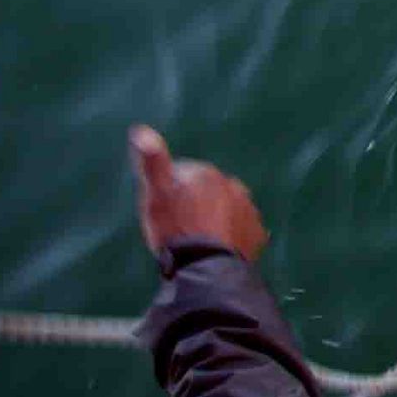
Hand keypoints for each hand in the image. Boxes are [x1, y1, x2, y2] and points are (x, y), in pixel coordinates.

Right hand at [129, 126, 266, 261]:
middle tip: (179, 228)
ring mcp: (248, 210)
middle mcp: (233, 185)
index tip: (163, 211)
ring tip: (198, 240)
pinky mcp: (256, 233)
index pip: (184, 175)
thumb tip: (140, 130)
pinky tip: (218, 248)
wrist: (204, 265)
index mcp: (206, 173)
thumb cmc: (174, 228)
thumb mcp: (156, 194)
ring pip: (227, 209)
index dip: (171, 192)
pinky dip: (232, 235)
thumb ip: (152, 162)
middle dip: (196, 203)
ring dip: (215, 219)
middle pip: (208, 192)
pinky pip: (242, 230)